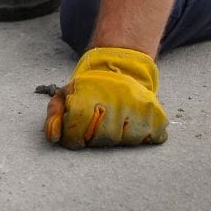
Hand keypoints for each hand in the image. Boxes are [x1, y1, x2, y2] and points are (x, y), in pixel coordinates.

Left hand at [45, 47, 167, 148]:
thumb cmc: (89, 89)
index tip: (75, 136)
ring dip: (118, 138)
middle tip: (95, 128)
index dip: (73, 138)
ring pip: (126, 141)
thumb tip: (53, 137)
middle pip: (102, 138)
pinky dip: (142, 137)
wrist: (120, 70)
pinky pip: (151, 138)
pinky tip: (132, 124)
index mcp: (89, 93)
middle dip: (95, 138)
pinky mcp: (156, 113)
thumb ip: (55, 115)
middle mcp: (115, 98)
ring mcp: (138, 106)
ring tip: (113, 123)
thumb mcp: (65, 95)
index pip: (77, 129)